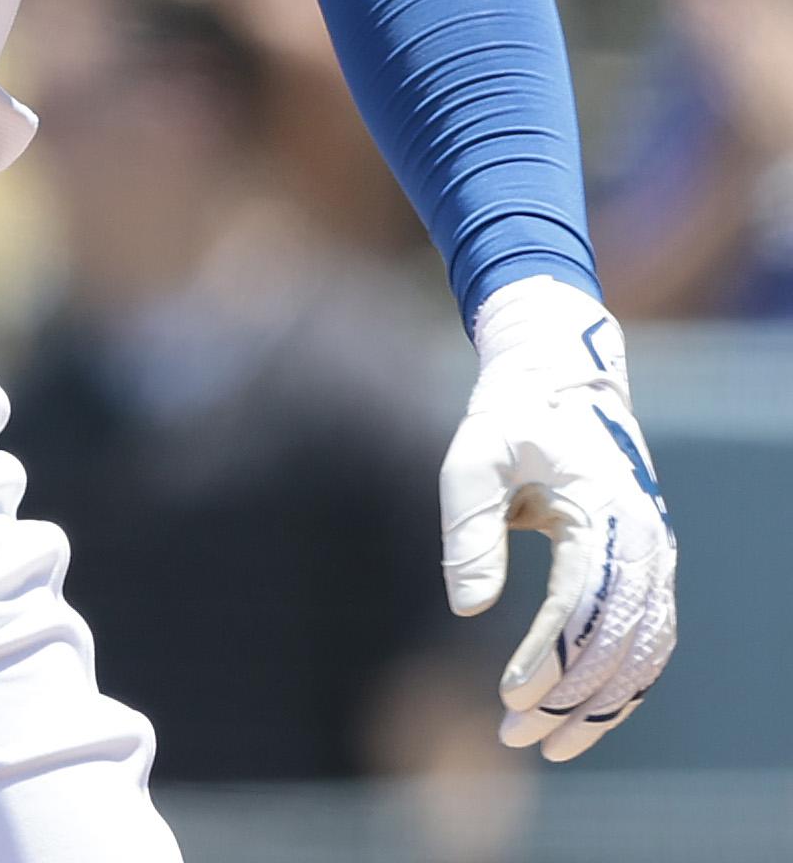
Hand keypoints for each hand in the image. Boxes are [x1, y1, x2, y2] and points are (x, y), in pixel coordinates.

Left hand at [439, 276, 677, 759]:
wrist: (563, 378)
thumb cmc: (512, 415)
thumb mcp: (474, 453)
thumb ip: (468, 527)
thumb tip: (466, 607)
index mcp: (607, 510)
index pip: (586, 603)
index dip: (551, 656)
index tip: (508, 692)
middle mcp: (646, 541)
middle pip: (621, 642)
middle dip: (572, 698)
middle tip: (514, 735)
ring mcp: (656, 556)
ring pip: (644, 653)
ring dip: (600, 706)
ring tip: (544, 744)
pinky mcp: (648, 568)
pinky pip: (647, 640)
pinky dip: (621, 685)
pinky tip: (581, 716)